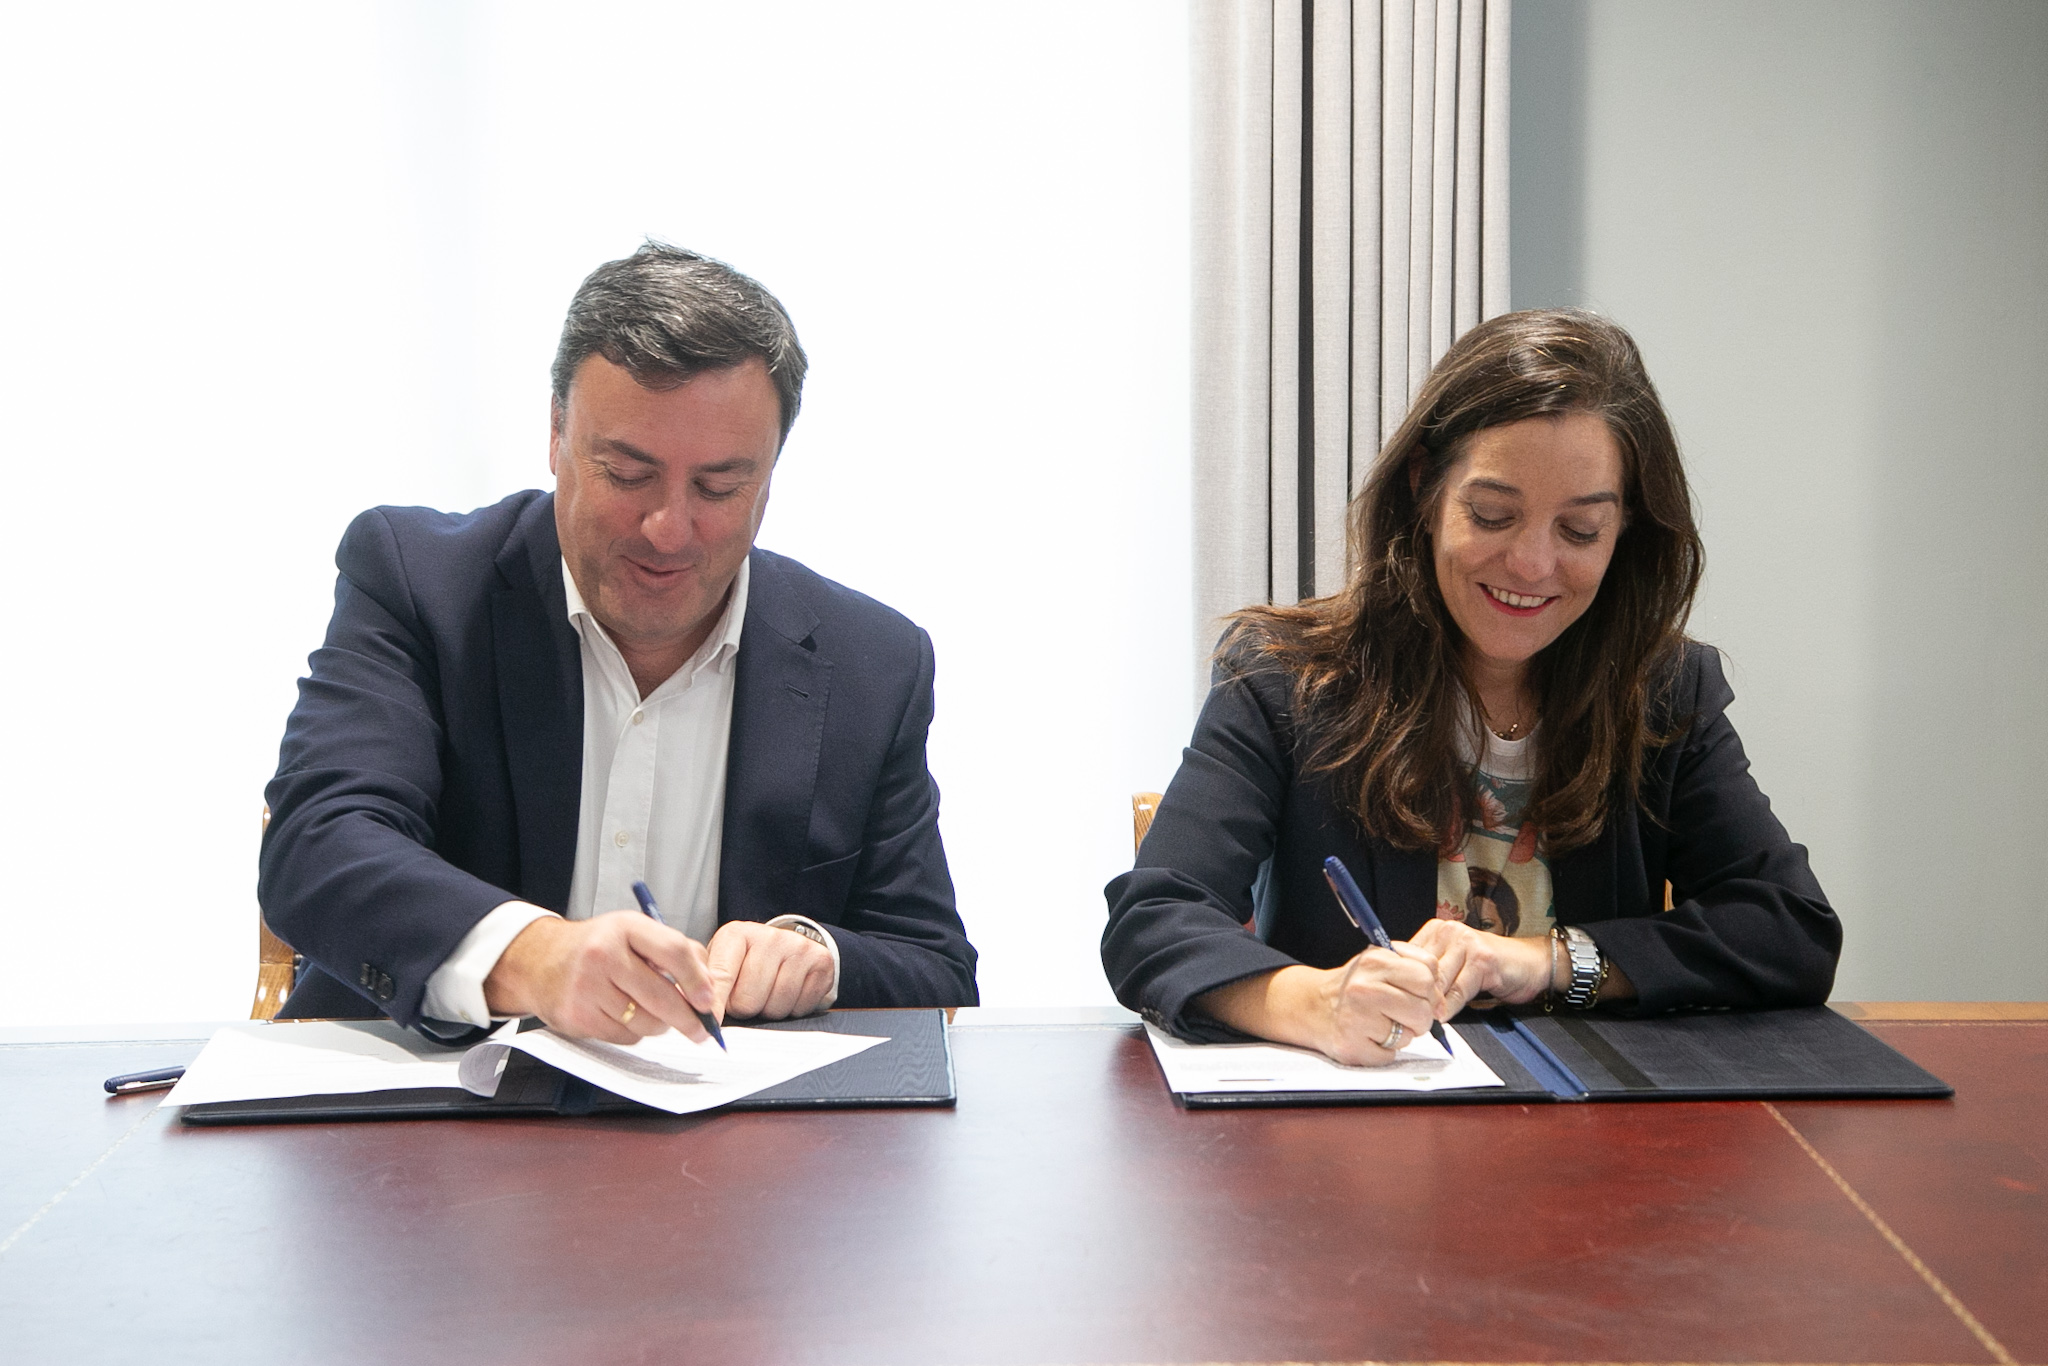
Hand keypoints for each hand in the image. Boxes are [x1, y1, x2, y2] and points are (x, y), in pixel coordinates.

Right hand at [482, 912, 718, 1043]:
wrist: (539, 961)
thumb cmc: (596, 947)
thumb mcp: (635, 932)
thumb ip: (676, 951)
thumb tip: (708, 987)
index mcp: (625, 927)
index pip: (674, 952)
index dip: (697, 980)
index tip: (708, 1001)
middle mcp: (603, 954)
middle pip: (662, 996)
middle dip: (688, 1019)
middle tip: (701, 1029)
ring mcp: (587, 987)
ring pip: (646, 1022)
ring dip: (659, 1025)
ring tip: (651, 1011)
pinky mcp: (577, 1016)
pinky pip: (624, 1036)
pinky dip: (633, 1032)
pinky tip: (623, 1015)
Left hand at [706, 922, 835, 1020]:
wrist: (788, 945)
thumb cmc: (749, 959)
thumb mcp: (723, 962)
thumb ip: (710, 985)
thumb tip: (696, 1013)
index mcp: (736, 934)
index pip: (721, 978)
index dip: (714, 1006)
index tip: (710, 1024)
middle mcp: (769, 936)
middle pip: (748, 1001)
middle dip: (745, 1008)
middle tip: (748, 996)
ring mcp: (798, 947)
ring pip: (776, 1007)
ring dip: (770, 1010)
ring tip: (768, 993)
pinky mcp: (821, 961)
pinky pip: (801, 1007)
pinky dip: (793, 1009)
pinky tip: (790, 992)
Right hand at [1195, 945, 1442, 1066]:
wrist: (1313, 1007)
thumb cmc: (1357, 986)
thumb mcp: (1382, 961)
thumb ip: (1417, 969)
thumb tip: (1441, 1003)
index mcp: (1375, 960)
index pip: (1427, 976)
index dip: (1429, 989)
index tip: (1415, 993)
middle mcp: (1364, 987)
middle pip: (1423, 1010)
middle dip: (1418, 1016)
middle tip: (1398, 1012)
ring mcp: (1356, 1019)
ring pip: (1409, 1036)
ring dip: (1401, 1035)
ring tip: (1380, 1024)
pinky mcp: (1352, 1047)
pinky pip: (1390, 1055)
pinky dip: (1384, 1051)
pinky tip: (1368, 1037)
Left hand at [1407, 918, 1554, 1012]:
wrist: (1530, 963)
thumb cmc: (1488, 967)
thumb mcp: (1453, 964)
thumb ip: (1431, 973)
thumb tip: (1401, 993)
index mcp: (1435, 930)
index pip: (1406, 956)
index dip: (1401, 981)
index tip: (1395, 1002)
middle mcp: (1448, 931)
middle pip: (1420, 969)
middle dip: (1415, 996)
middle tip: (1407, 1017)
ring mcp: (1466, 943)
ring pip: (1438, 981)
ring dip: (1431, 1005)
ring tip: (1423, 1021)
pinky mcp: (1483, 959)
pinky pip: (1459, 990)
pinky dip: (1450, 1007)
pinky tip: (1443, 1018)